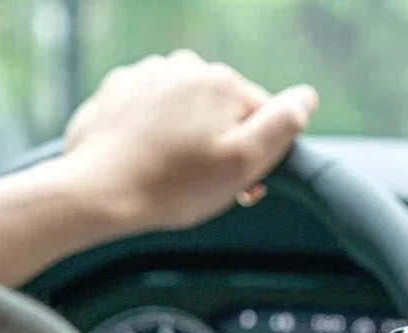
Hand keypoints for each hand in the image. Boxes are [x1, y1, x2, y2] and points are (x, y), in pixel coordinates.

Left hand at [63, 50, 316, 231]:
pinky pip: (155, 113)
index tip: (242, 186)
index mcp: (222, 82)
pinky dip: (158, 135)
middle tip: (209, 187)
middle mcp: (185, 66)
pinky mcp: (119, 91)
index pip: (263, 118)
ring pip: (190, 111)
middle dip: (224, 147)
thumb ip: (283, 124)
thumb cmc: (176, 185)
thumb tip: (307, 97)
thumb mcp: (245, 161)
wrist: (100, 192)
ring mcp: (147, 75)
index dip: (259, 156)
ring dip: (192, 140)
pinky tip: (151, 161)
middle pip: (225, 112)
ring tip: (177, 175)